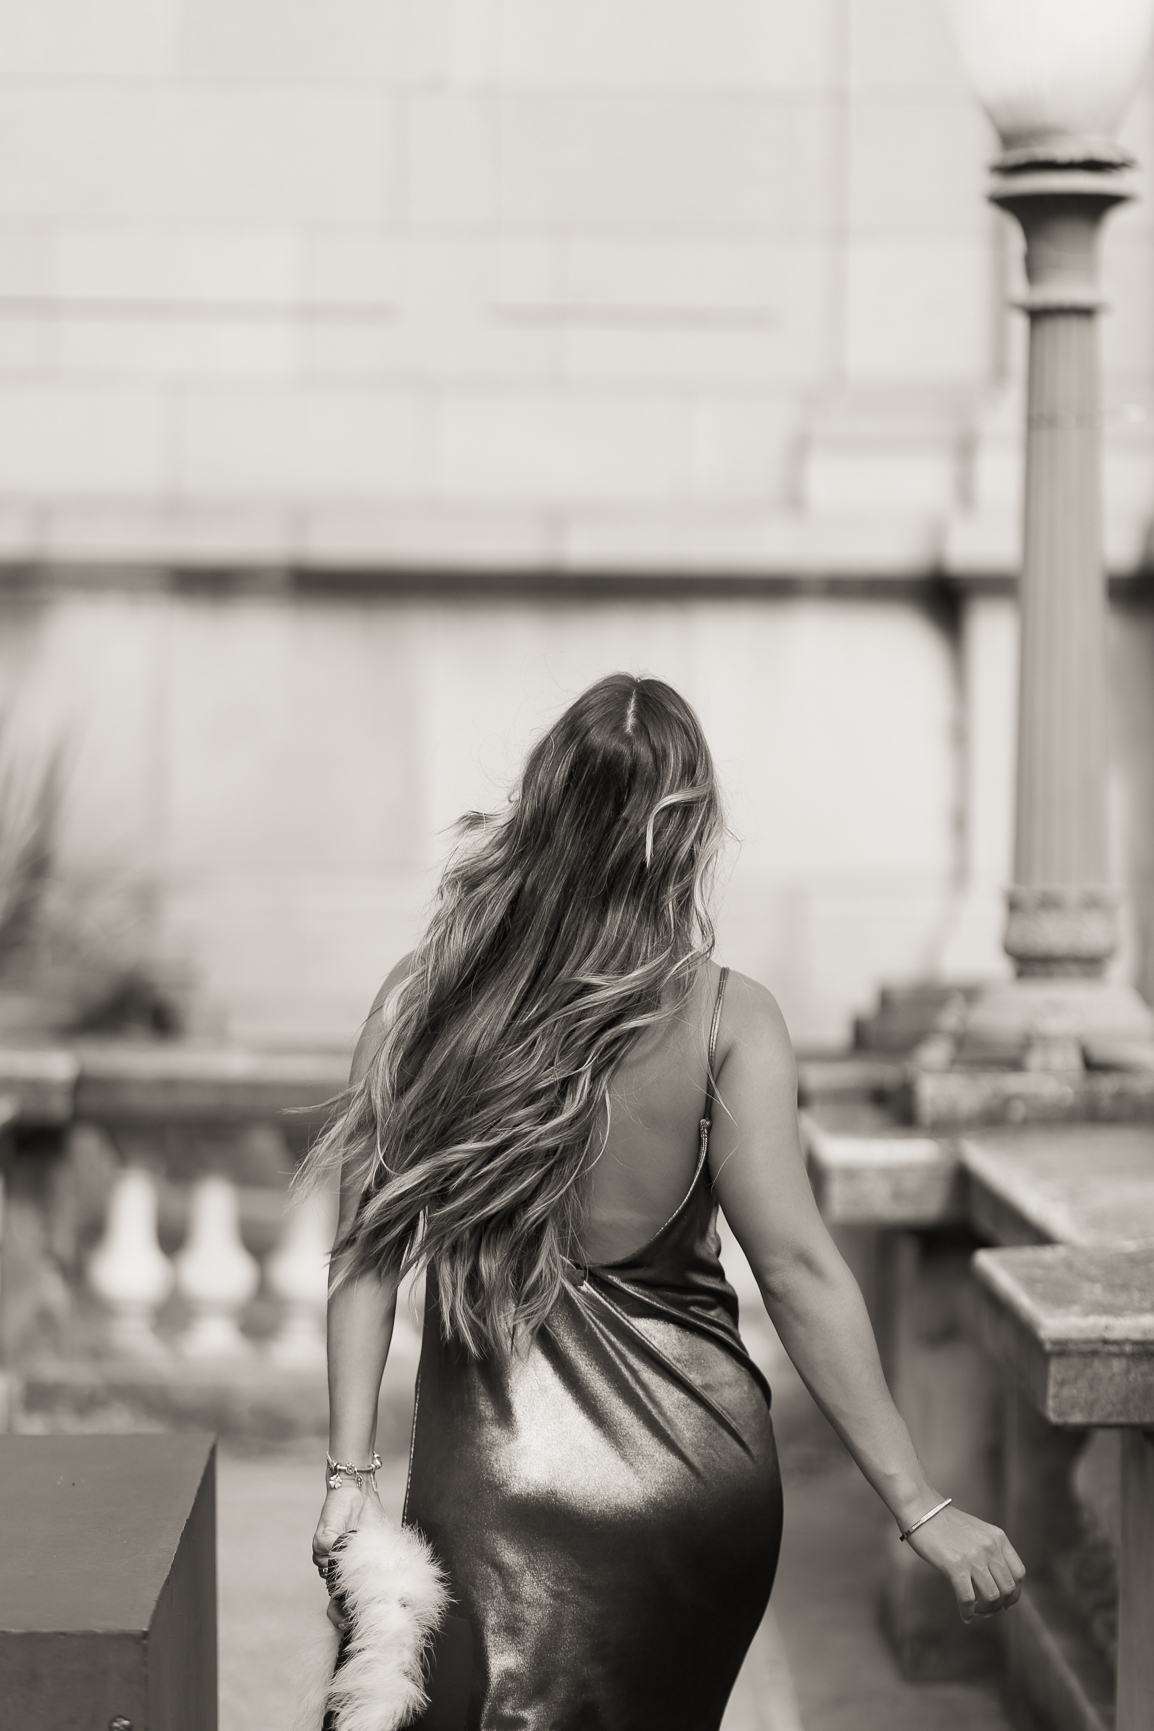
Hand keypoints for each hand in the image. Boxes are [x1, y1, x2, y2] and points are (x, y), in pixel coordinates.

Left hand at [312, 1479, 380, 1629]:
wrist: (360, 1493)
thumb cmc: (372, 1521)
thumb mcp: (383, 1548)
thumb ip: (385, 1568)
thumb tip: (404, 1594)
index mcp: (345, 1576)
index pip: (338, 1605)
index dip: (341, 1618)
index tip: (347, 1627)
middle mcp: (331, 1570)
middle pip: (332, 1593)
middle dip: (342, 1600)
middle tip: (355, 1600)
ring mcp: (324, 1555)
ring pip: (329, 1571)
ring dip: (345, 1566)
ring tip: (359, 1557)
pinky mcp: (321, 1539)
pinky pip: (325, 1549)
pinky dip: (339, 1546)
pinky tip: (351, 1537)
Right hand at [904, 1502, 1025, 1623]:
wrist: (921, 1508)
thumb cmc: (944, 1521)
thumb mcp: (977, 1530)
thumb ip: (989, 1549)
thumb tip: (994, 1579)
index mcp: (998, 1538)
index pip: (1018, 1573)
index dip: (1015, 1594)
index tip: (1007, 1603)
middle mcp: (990, 1547)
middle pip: (1007, 1589)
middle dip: (999, 1605)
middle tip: (987, 1611)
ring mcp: (974, 1557)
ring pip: (992, 1596)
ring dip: (985, 1610)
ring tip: (976, 1611)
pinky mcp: (956, 1565)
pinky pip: (968, 1598)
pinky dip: (968, 1612)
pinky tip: (965, 1615)